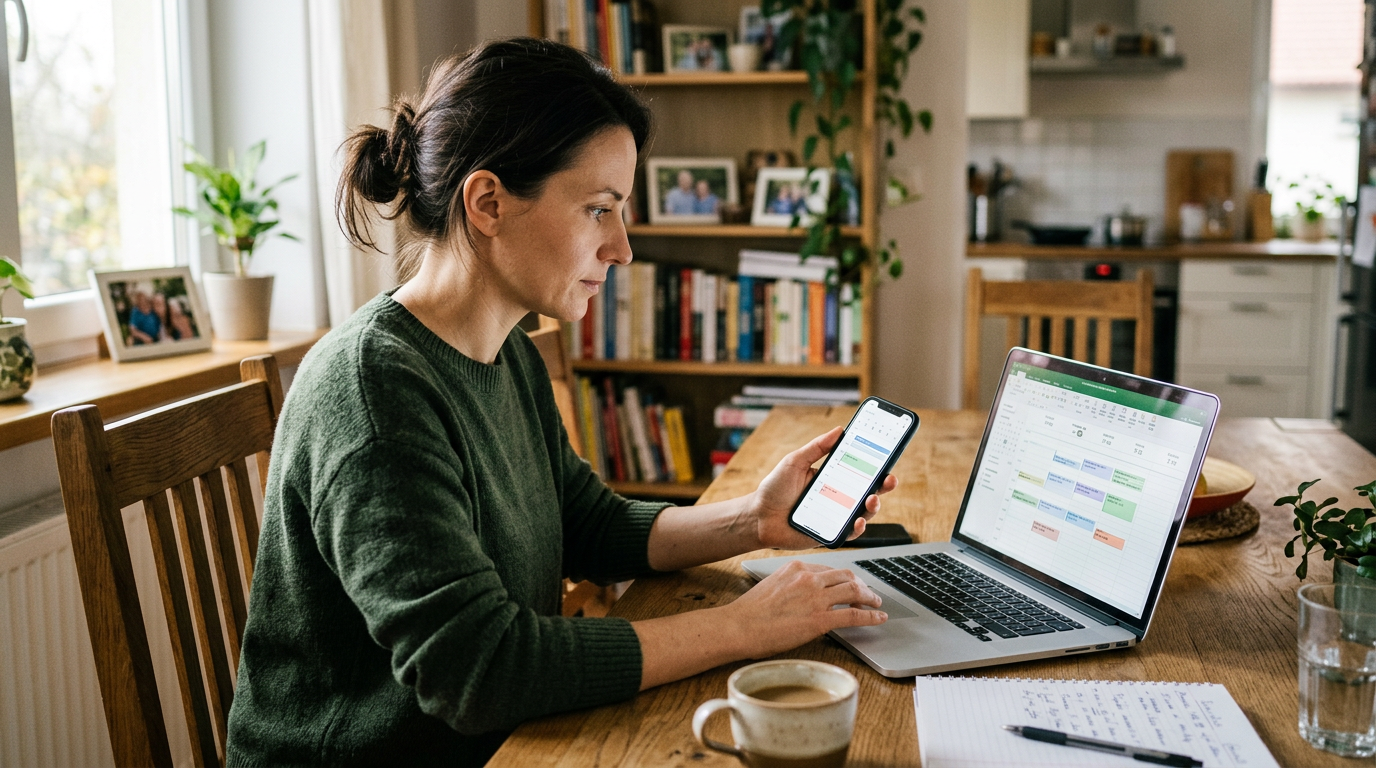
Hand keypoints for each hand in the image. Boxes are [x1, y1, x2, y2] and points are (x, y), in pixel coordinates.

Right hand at [723, 560, 886, 658]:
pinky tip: (878, 618)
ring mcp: (815, 598)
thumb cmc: (750, 612)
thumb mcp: (773, 585)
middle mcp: (809, 578)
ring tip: (877, 604)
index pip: (829, 569)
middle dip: (861, 585)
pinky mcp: (820, 619)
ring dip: (870, 597)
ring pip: (854, 591)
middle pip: (846, 576)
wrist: (739, 626)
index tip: (850, 585)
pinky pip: (854, 615)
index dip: (844, 579)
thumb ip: (793, 584)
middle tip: (869, 594)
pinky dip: (871, 616)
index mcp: (797, 567)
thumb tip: (805, 595)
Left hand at [744, 426, 897, 549]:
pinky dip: (858, 527)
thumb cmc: (774, 489)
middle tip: (889, 479)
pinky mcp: (830, 534)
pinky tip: (858, 520)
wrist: (758, 517)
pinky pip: (850, 532)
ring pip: (864, 512)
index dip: (876, 465)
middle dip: (884, 485)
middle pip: (868, 491)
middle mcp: (837, 497)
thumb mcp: (795, 461)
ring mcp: (835, 516)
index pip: (860, 470)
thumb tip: (839, 430)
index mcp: (832, 478)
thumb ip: (817, 447)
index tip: (888, 455)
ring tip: (872, 499)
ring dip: (874, 506)